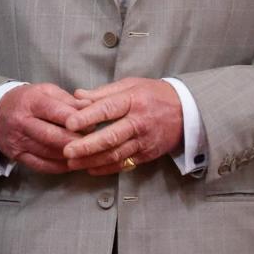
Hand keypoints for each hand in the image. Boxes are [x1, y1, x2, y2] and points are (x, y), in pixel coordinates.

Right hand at [0, 83, 89, 173]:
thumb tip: (90, 107)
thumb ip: (68, 100)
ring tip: (85, 154)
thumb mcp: (45, 91)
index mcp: (31, 102)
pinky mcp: (17, 155)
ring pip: (48, 153)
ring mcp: (18, 140)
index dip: (75, 120)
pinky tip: (71, 163)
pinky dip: (59, 167)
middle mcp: (22, 122)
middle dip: (75, 141)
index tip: (92, 125)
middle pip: (52, 136)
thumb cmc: (26, 101)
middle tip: (93, 143)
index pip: (55, 111)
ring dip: (70, 155)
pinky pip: (41, 165)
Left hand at [62, 78, 182, 174]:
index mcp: (133, 100)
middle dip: (87, 145)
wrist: (186, 112)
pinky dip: (107, 168)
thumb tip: (77, 96)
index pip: (108, 108)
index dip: (88, 116)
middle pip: (111, 136)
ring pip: (116, 154)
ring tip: (72, 163)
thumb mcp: (130, 85)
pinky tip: (90, 169)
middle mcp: (139, 122)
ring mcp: (144, 141)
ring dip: (92, 160)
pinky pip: (125, 164)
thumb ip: (102, 93)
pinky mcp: (147, 154)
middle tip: (67, 150)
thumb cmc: (153, 95)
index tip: (69, 123)